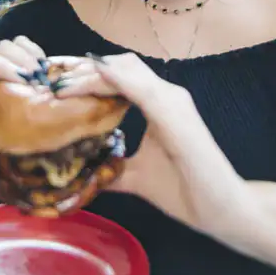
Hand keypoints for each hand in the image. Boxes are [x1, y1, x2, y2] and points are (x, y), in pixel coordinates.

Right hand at [0, 37, 50, 166]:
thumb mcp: (3, 134)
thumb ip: (26, 127)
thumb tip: (62, 134)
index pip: (26, 55)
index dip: (43, 62)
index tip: (56, 79)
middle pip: (15, 47)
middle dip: (34, 60)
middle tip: (45, 80)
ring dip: (18, 61)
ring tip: (30, 80)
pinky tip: (9, 79)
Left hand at [52, 52, 201, 223]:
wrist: (221, 209)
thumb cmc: (184, 189)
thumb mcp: (137, 176)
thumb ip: (114, 168)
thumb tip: (86, 173)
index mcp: (159, 103)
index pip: (120, 76)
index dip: (89, 75)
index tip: (58, 84)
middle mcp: (166, 94)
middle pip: (121, 65)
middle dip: (85, 68)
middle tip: (53, 81)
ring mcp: (172, 100)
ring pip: (127, 70)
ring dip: (92, 74)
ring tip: (62, 84)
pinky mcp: (174, 113)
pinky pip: (141, 88)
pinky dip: (115, 80)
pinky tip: (93, 80)